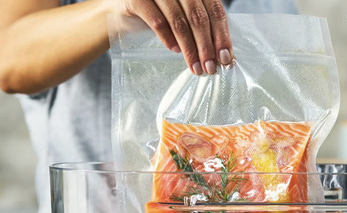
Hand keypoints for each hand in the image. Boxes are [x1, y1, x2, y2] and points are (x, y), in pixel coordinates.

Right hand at [110, 0, 232, 74]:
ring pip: (180, 21)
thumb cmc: (158, 14)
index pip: (214, 9)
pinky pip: (157, 21)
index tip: (225, 57)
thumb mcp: (184, 17)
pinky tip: (174, 51)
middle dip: (206, 46)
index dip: (221, 35)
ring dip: (189, 48)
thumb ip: (203, 29)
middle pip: (198, 17)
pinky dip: (167, 38)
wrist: (121, 12)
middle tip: (210, 68)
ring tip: (195, 67)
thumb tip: (224, 54)